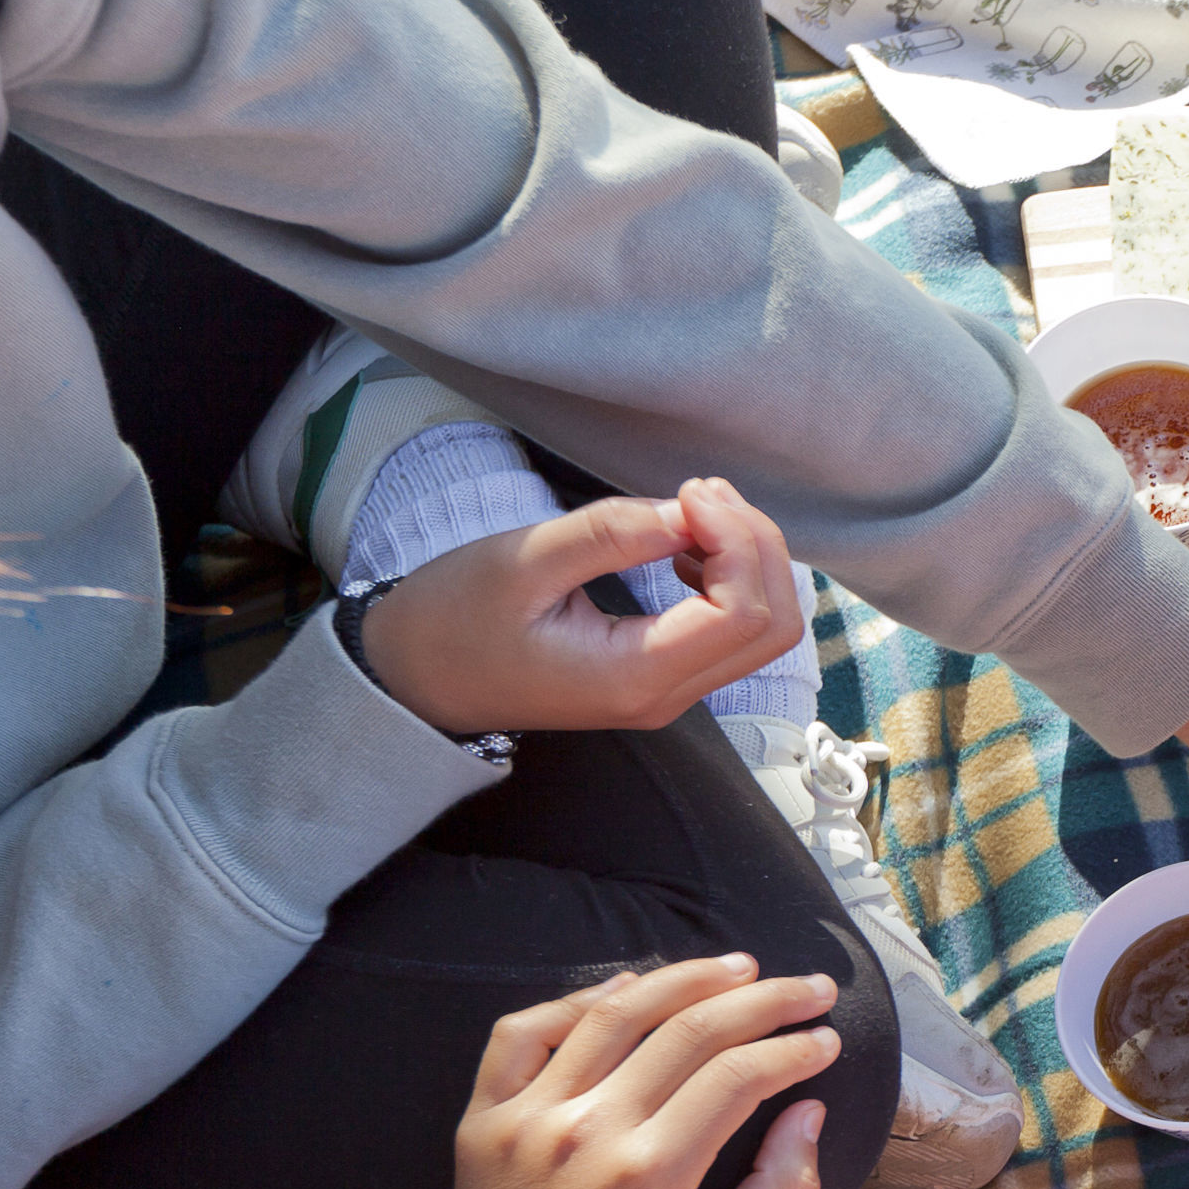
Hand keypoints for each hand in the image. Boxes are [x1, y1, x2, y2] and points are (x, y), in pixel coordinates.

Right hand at [362, 476, 801, 734]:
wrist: (414, 680)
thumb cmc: (452, 621)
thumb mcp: (520, 561)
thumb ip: (610, 535)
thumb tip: (688, 512)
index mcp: (636, 676)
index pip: (745, 614)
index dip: (738, 541)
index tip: (688, 492)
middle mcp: (668, 696)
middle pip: (774, 626)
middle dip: (756, 545)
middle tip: (698, 492)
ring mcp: (671, 691)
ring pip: (764, 628)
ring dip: (748, 557)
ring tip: (692, 506)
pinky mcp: (665, 673)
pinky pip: (734, 629)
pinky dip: (732, 575)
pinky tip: (685, 542)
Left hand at [368, 956, 840, 1188]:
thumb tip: (809, 1111)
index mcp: (650, 1171)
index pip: (739, 1076)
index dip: (794, 1050)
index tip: (826, 1041)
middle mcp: (587, 1130)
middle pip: (689, 1031)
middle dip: (765, 1000)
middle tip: (812, 988)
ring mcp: (528, 1117)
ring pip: (614, 1012)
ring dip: (685, 979)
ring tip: (737, 967)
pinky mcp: (483, 1116)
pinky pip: (525, 1030)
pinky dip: (578, 1000)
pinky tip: (628, 989)